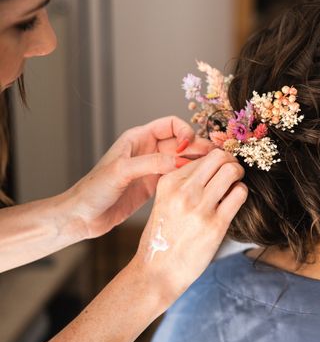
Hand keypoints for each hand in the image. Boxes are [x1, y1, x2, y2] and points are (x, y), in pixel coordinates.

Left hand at [64, 116, 213, 239]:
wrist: (82, 217)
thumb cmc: (94, 190)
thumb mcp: (122, 172)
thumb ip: (151, 163)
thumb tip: (179, 159)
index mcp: (138, 138)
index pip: (171, 124)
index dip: (184, 132)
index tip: (188, 147)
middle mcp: (148, 150)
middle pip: (181, 141)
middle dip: (198, 147)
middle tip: (214, 157)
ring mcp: (152, 167)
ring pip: (182, 158)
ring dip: (197, 162)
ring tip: (213, 169)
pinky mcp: (155, 185)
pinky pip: (178, 176)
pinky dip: (190, 177)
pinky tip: (199, 183)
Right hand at [131, 149, 246, 301]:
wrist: (157, 272)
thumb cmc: (163, 237)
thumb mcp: (164, 202)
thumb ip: (184, 183)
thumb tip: (213, 167)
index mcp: (169, 182)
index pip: (202, 156)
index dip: (217, 160)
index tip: (220, 169)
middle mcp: (183, 191)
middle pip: (219, 157)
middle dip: (231, 161)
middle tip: (233, 171)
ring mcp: (200, 207)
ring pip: (231, 171)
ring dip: (239, 175)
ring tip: (235, 185)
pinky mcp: (215, 224)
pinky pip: (239, 194)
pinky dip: (241, 192)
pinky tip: (234, 201)